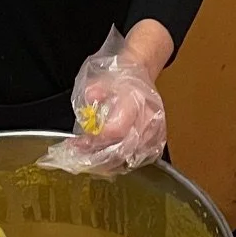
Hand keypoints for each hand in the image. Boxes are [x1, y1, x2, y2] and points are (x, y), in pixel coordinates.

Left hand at [40, 27, 166, 173]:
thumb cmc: (119, 77)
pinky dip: (121, 164)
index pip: (118, 129)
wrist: (139, 72)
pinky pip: (139, 161)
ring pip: (130, 160)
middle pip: (123, 150)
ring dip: (107, 164)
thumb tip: (91, 97)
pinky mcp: (157, 141)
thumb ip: (95, 88)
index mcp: (136, 99)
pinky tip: (105, 162)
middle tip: (78, 156)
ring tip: (88, 160)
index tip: (80, 142)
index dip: (97, 140)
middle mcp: (149, 118)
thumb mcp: (102, 76)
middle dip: (97, 157)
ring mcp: (155, 132)